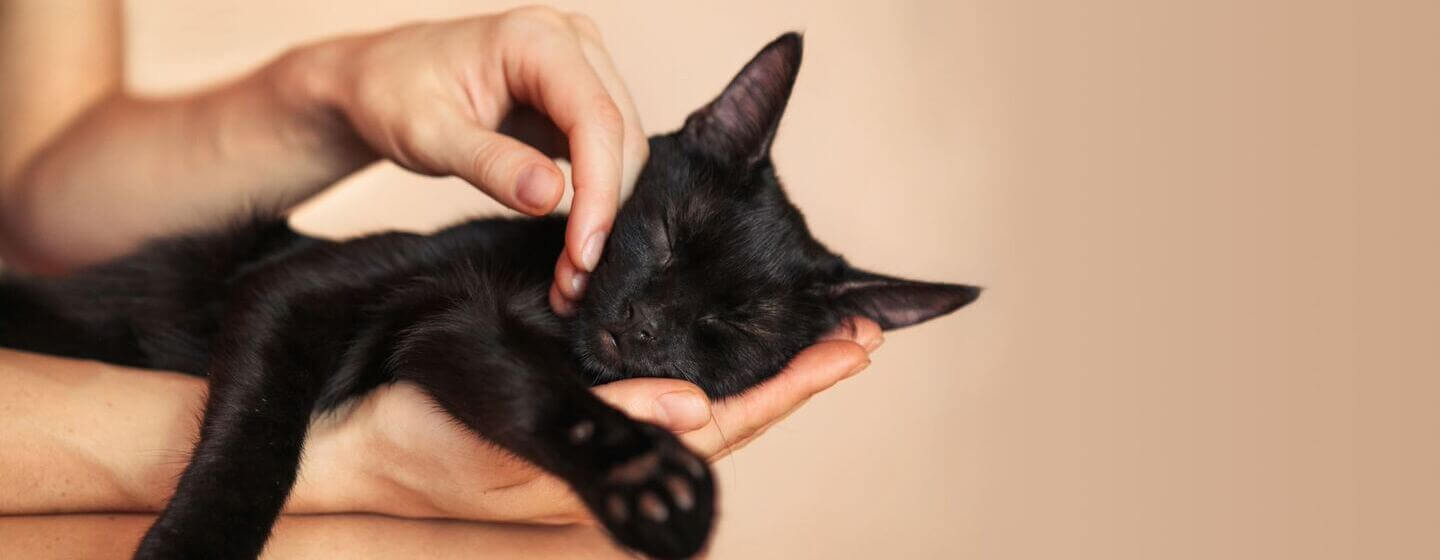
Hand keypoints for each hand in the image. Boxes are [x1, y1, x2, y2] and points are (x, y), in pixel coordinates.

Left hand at [301, 7, 646, 313]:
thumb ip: (490, 164)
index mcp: (537, 38)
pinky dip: (596, 203)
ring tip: (572, 274)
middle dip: (605, 212)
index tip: (582, 254)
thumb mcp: (428, 134)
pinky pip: (607, 154)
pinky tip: (574, 245)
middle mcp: (572, 44)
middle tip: (574, 280)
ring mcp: (581, 70)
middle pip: (621, 136)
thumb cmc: (392, 93)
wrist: (378, 80)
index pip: (596, 119)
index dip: (599, 191)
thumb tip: (551, 199)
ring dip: (606, 214)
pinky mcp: (578, 103)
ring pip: (623, 150)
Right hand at [323, 318, 882, 523]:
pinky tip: (720, 346)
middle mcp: (617, 462)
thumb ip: (602, 425)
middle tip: (854, 337)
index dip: (789, 391)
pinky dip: (699, 366)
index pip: (723, 430)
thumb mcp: (513, 433)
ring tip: (812, 339)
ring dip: (757, 373)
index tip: (848, 354)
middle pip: (727, 420)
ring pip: (697, 408)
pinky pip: (653, 395)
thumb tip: (697, 411)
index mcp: (611, 477)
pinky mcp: (578, 418)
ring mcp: (600, 444)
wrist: (354, 445)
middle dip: (791, 379)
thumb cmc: (419, 441)